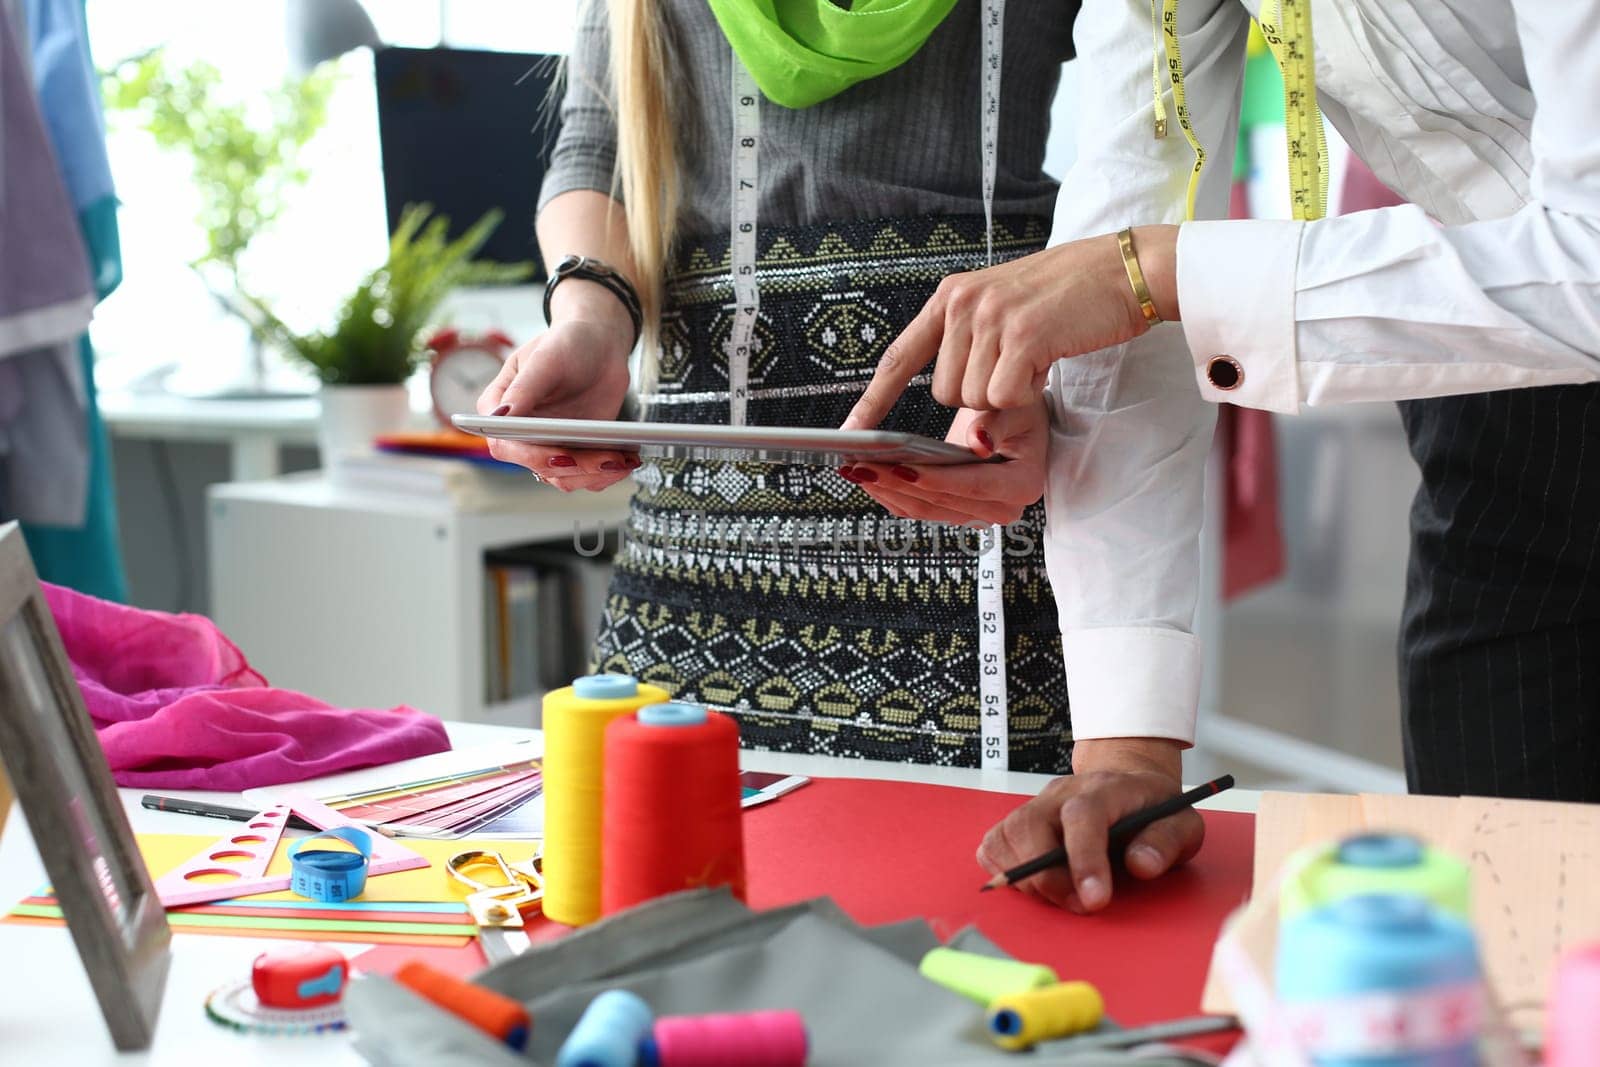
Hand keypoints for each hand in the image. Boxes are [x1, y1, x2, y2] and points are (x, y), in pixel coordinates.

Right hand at [476, 309, 635, 491]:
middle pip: (539, 467)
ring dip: (595, 474)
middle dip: (576, 467)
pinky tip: (626, 460)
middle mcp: (522, 434)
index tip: (561, 455)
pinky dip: (608, 473)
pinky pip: (587, 475)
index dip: (532, 456)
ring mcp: (550, 445)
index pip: (506, 444)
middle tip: (608, 458)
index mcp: (502, 410)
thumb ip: (523, 388)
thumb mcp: (544, 359)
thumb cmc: (567, 343)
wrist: (600, 346)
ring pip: (565, 478)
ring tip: (622, 460)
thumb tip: (500, 416)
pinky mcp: (576, 452)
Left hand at [840, 399, 1046, 526]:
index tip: (899, 467)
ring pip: (922, 509)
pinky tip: (865, 475)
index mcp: (1021, 485)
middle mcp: (999, 508)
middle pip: (940, 502)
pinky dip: (888, 492)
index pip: (971, 485)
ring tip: (854, 469)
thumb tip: (977, 443)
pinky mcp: (953, 509)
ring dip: (885, 490)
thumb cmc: (1020, 410)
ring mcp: (975, 512)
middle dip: (897, 484)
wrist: (1019, 423)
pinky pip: (916, 507)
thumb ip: (994, 422)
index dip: (933, 478)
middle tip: (862, 465)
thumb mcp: (1014, 406)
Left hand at [845, 225, 1179, 426]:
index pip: (901, 356)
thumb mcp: (1003, 310)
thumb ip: (971, 347)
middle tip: (1017, 366)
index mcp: (951, 296)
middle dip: (982, 395)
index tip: (852, 430)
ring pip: (974, 400)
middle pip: (946, 393)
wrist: (1122, 271)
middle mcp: (963, 303)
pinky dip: (1028, 393)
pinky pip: (1004, 397)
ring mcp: (990, 318)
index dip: (875, 397)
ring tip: (1035, 357)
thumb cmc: (1068, 296)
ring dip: (1008, 393)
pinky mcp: (1022, 336)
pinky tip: (1047, 362)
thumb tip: (959, 409)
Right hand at [976, 737, 1200, 912]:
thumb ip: (1166, 842)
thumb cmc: (1153, 810)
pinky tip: (1038, 883)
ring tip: (1064, 895)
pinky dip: (1005, 871)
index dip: (1084, 860)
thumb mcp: (1182, 824)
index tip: (1095, 901)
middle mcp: (1061, 791)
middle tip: (1083, 905)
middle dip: (1052, 880)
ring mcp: (1034, 804)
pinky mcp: (1016, 821)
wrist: (1127, 784)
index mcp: (1105, 788)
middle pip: (1032, 828)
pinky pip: (992, 846)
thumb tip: (1140, 865)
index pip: (1083, 815)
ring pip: (1007, 838)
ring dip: (1030, 880)